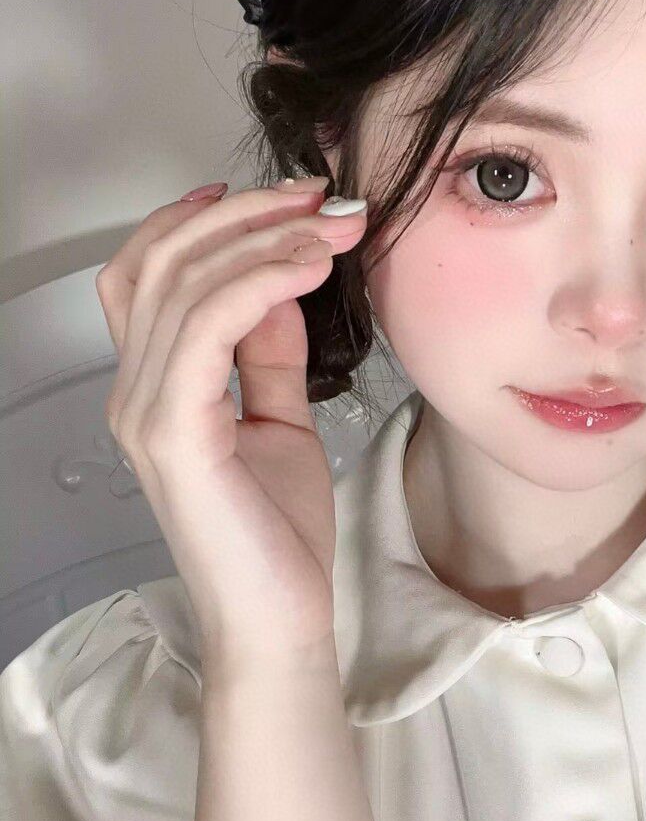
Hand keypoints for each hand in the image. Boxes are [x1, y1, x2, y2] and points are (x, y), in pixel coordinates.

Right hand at [95, 181, 367, 664]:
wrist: (281, 622)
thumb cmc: (278, 538)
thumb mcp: (281, 420)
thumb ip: (270, 353)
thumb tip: (280, 284)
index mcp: (157, 386)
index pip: (152, 270)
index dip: (205, 218)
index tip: (287, 199)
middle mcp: (136, 391)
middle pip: (165, 258)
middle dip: (249, 212)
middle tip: (324, 198)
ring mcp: (147, 410)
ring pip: (184, 279)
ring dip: (265, 236)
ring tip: (333, 225)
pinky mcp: (174, 433)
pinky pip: (209, 324)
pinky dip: (261, 280)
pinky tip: (310, 265)